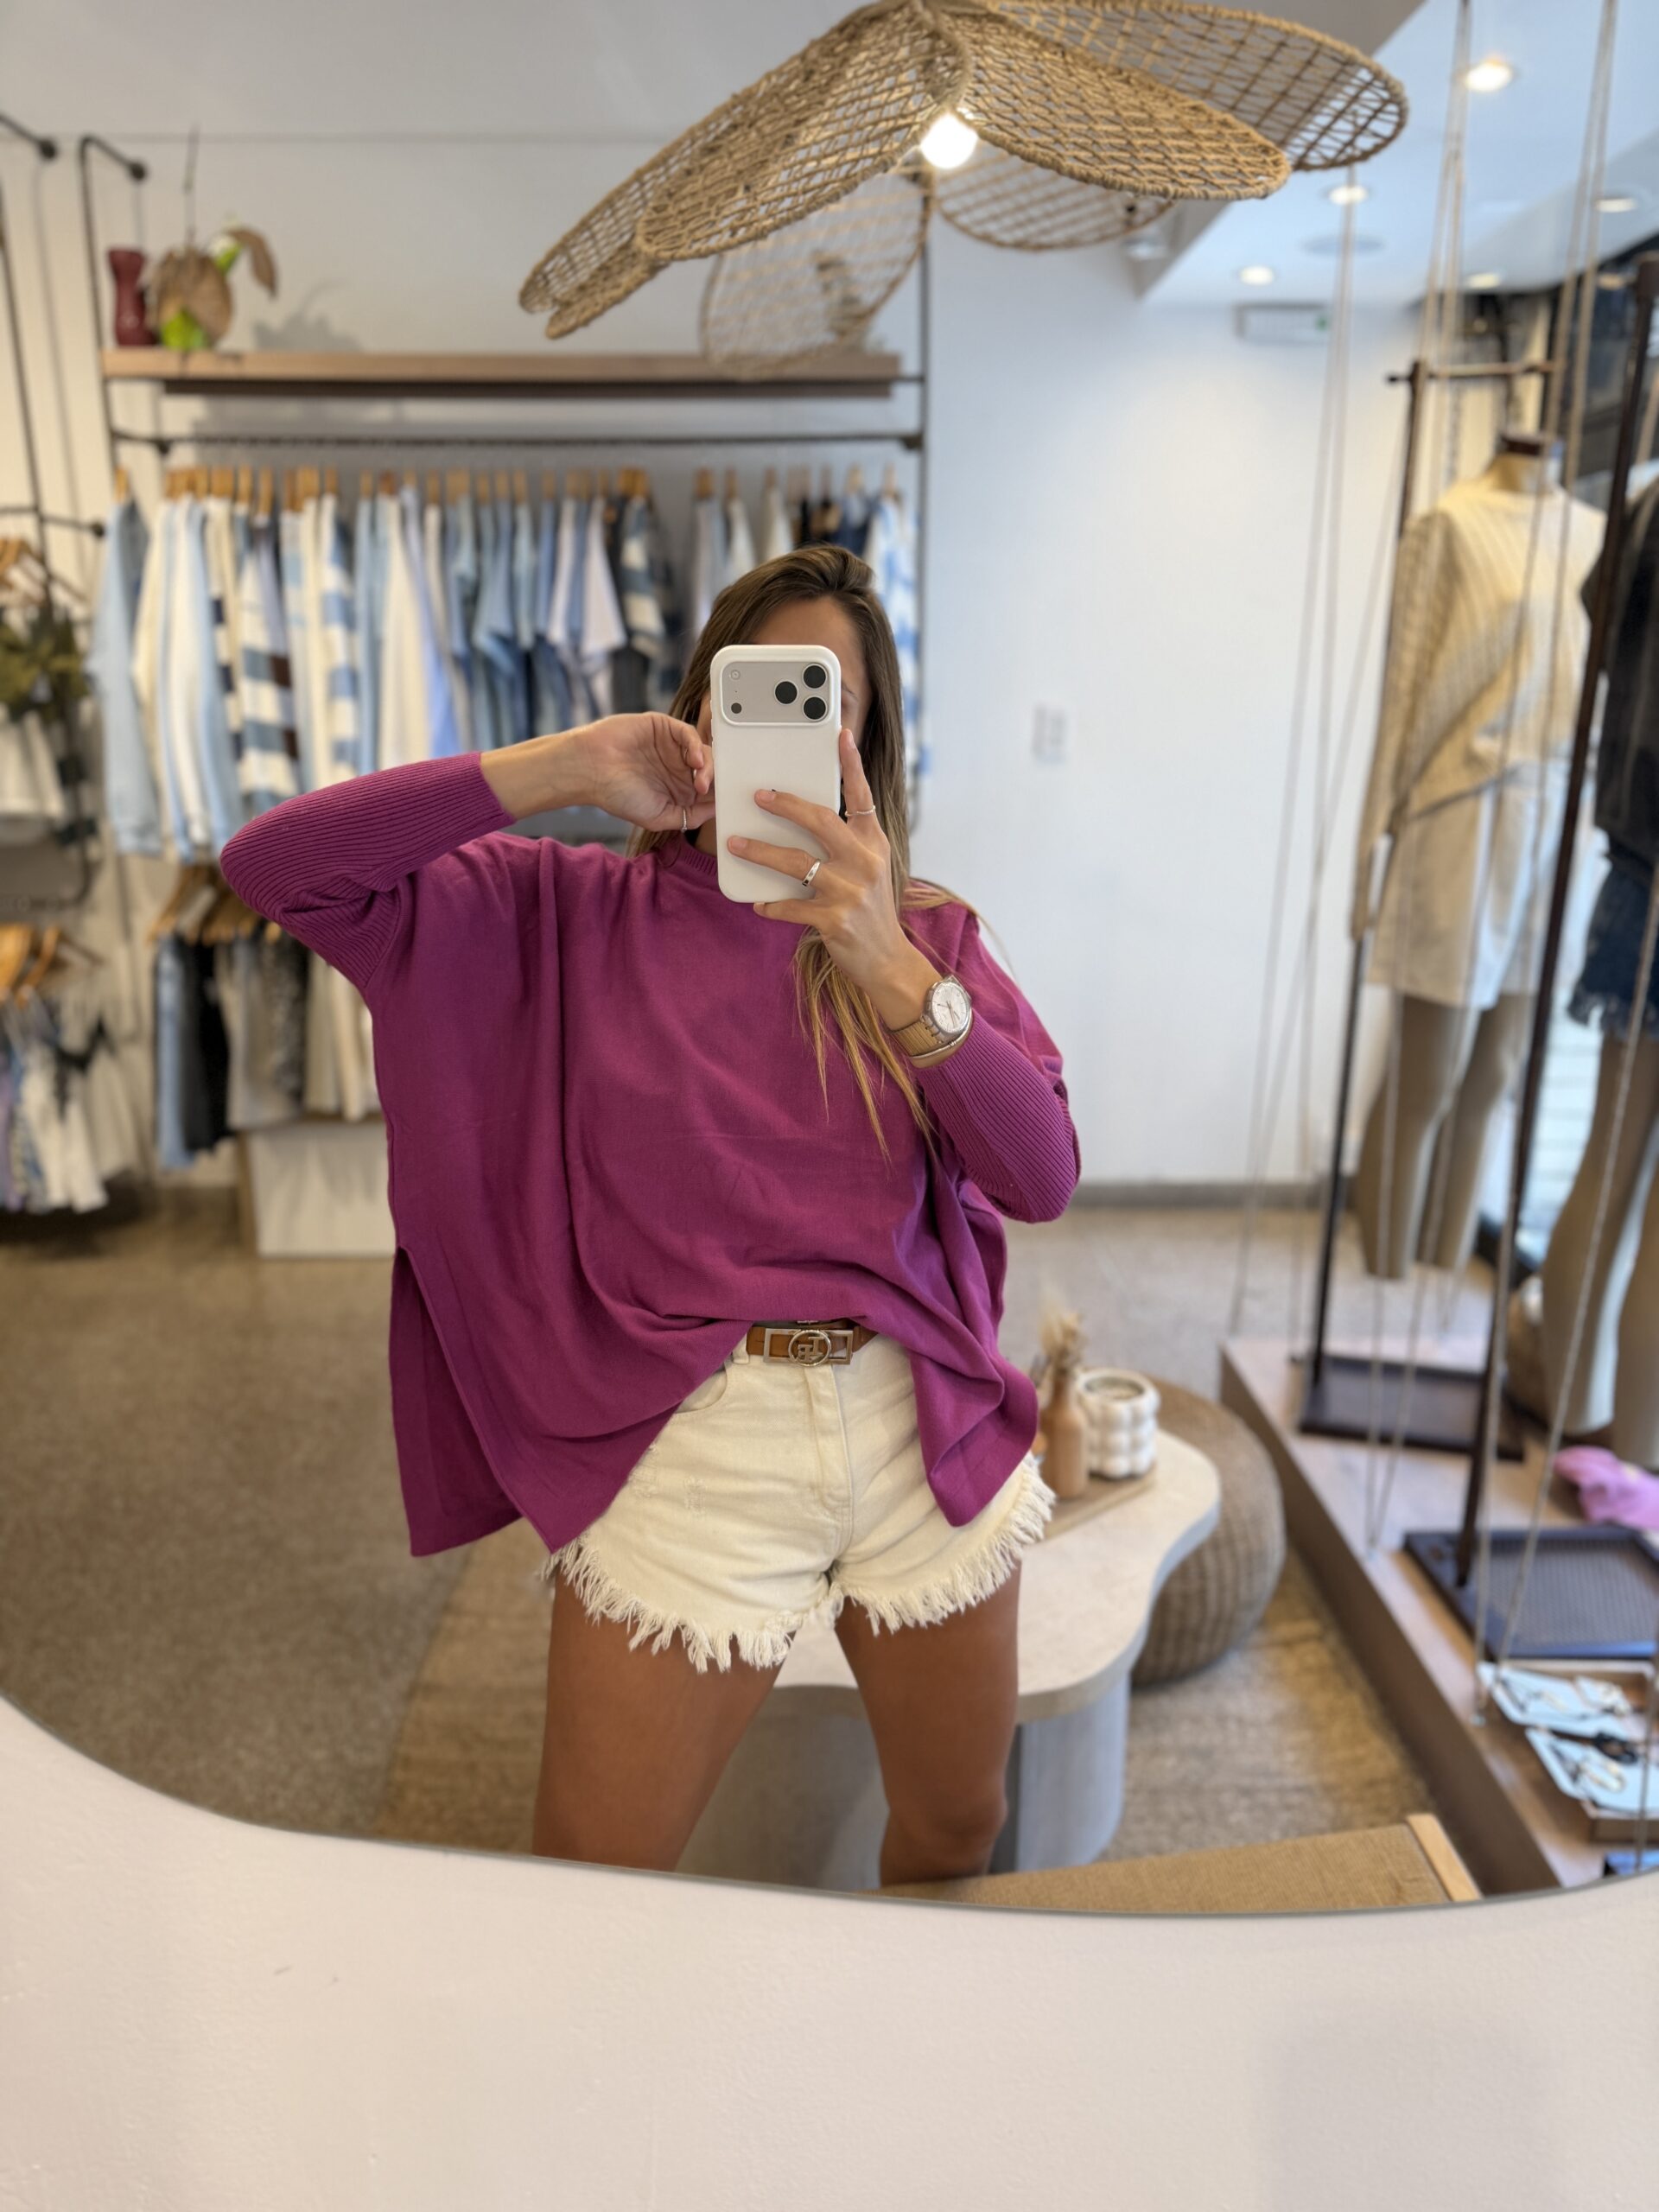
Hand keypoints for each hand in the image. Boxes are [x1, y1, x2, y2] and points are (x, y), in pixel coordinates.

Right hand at [567, 711, 713, 834]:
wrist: (591, 769)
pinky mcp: (663, 728)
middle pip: (710, 770)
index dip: (718, 794)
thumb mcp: (658, 817)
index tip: (725, 802)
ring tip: (700, 780)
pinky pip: (688, 733)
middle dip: (716, 780)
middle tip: (708, 790)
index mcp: (677, 789)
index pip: (708, 790)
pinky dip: (697, 745)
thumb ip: (689, 816)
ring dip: (709, 766)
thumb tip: (716, 810)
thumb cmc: (618, 795)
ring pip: (703, 752)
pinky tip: (696, 760)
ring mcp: (671, 747)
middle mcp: (677, 768)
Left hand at [730, 727, 936, 1016]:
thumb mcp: (870, 870)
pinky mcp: (834, 920)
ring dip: (760, 851)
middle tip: (759, 795)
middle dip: (786, 805)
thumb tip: (805, 819)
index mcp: (874, 844)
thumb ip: (847, 844)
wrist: (888, 960)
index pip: (863, 797)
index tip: (840, 735)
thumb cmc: (872, 911)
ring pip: (796, 862)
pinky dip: (770, 905)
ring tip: (735, 843)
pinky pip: (790, 906)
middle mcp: (864, 862)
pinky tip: (757, 903)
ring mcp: (849, 891)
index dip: (851, 765)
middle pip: (821, 821)